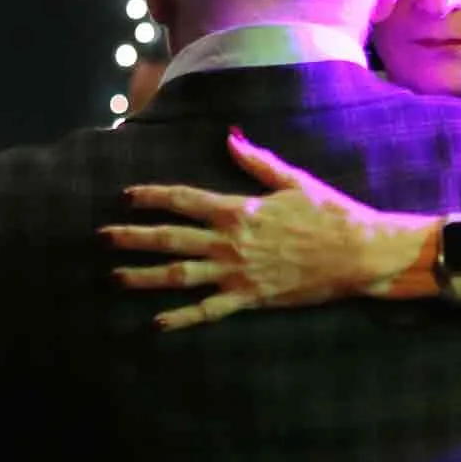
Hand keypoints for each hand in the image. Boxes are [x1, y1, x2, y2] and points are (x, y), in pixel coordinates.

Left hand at [100, 129, 419, 331]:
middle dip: (132, 237)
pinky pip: (208, 311)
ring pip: (180, 276)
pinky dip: (181, 319)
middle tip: (101, 238)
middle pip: (170, 238)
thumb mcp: (293, 180)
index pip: (183, 199)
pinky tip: (157, 324)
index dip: (151, 197)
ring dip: (144, 277)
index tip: (127, 196)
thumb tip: (229, 137)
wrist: (359, 253)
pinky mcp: (251, 299)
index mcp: (238, 209)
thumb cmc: (330, 213)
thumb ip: (256, 162)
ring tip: (115, 277)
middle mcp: (230, 242)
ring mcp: (237, 273)